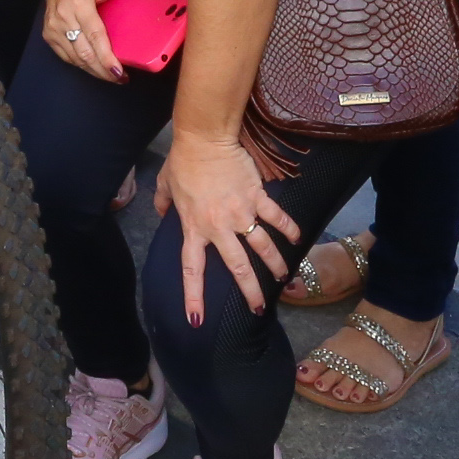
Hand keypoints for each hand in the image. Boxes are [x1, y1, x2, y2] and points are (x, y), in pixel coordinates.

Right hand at [36, 0, 150, 82]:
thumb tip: (156, 0)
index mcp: (79, 1)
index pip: (94, 34)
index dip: (106, 57)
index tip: (119, 71)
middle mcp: (63, 16)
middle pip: (85, 52)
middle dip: (104, 70)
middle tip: (121, 78)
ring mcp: (53, 28)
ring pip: (76, 59)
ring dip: (95, 71)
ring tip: (113, 77)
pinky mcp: (49, 36)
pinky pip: (68, 58)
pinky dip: (83, 66)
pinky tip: (97, 69)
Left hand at [157, 132, 303, 325]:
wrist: (205, 138)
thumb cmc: (183, 160)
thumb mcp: (165, 184)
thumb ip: (162, 203)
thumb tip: (161, 212)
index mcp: (194, 228)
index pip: (193, 269)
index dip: (194, 296)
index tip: (198, 320)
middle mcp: (219, 227)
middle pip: (237, 267)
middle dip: (250, 291)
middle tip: (259, 308)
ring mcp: (241, 213)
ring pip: (262, 247)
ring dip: (275, 265)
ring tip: (283, 278)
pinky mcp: (258, 197)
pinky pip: (277, 217)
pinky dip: (289, 229)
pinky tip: (298, 239)